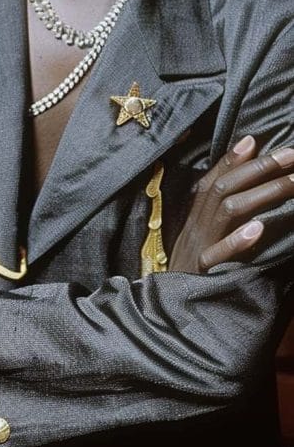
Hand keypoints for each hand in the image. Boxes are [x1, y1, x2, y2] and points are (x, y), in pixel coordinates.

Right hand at [169, 135, 293, 273]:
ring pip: (227, 212)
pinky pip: (218, 255)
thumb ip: (220, 197)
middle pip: (224, 189)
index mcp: (196, 214)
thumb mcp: (203, 230)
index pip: (216, 178)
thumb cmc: (195, 263)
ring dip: (262, 195)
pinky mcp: (204, 272)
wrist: (166, 304)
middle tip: (292, 156)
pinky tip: (257, 229)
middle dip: (260, 169)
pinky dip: (237, 240)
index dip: (237, 159)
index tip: (263, 142)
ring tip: (291, 183)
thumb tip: (246, 152)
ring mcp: (200, 246)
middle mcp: (197, 225)